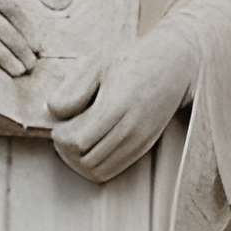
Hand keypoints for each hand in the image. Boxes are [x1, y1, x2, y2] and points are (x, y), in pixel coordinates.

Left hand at [50, 28, 193, 183]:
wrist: (174, 63)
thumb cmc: (132, 60)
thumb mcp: (98, 64)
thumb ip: (75, 89)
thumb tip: (55, 112)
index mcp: (118, 104)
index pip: (79, 141)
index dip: (61, 136)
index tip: (60, 121)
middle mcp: (132, 127)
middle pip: (86, 160)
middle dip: (66, 150)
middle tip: (64, 130)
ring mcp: (140, 140)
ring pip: (98, 170)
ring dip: (79, 160)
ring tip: (76, 138)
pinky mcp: (143, 146)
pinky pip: (112, 170)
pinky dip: (95, 163)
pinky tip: (91, 143)